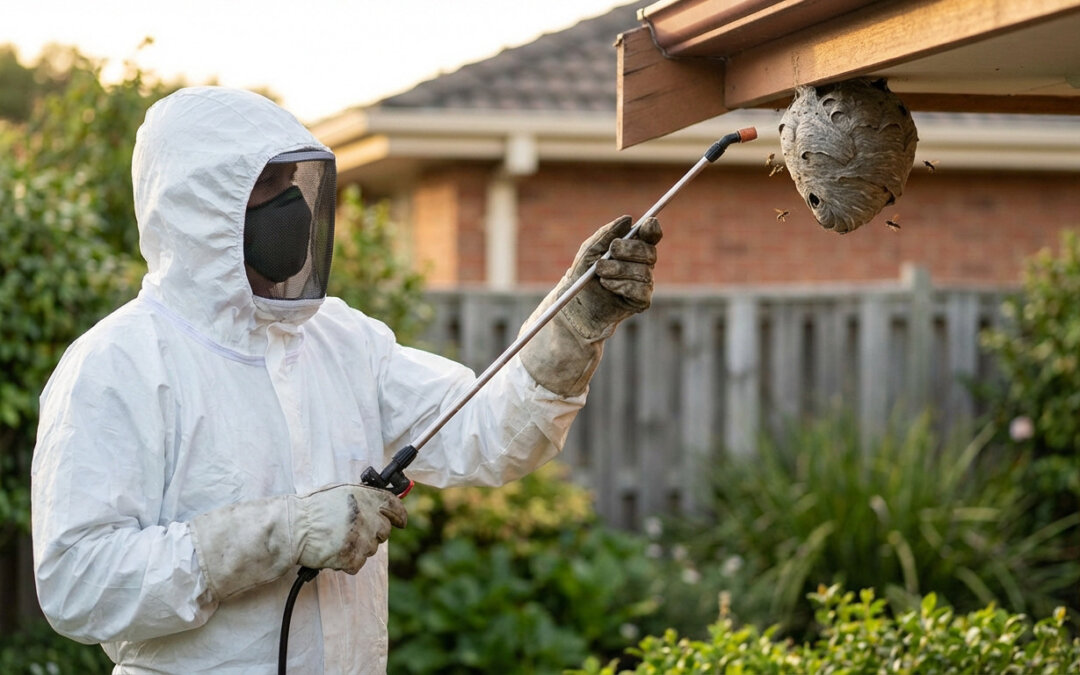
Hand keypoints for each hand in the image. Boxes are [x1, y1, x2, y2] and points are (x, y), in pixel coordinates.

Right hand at [290, 484, 407, 573]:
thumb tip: (379, 504)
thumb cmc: (311, 509)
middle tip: (353, 533)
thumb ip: (362, 497)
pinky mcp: (351, 556)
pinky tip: (333, 552)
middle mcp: (367, 516)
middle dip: (372, 534)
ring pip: (370, 549)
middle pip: (384, 531)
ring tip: (336, 540)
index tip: (400, 522)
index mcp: (365, 497)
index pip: (394, 506)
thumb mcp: (340, 492)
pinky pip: (357, 564)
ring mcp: (360, 538)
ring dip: (358, 548)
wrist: (291, 527)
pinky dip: (347, 562)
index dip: (399, 515)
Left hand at [518, 216, 661, 396]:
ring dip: (619, 269)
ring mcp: (644, 283)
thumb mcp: (590, 250)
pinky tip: (608, 285)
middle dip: (630, 249)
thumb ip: (607, 234)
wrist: (574, 305)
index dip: (652, 229)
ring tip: (600, 273)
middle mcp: (642, 264)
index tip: (646, 224)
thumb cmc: (582, 275)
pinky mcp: (641, 301)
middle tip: (612, 250)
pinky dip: (622, 285)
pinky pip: (641, 290)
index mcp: (632, 248)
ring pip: (643, 271)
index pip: (650, 235)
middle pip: (649, 252)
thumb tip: (628, 219)